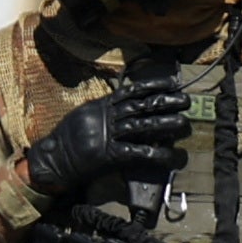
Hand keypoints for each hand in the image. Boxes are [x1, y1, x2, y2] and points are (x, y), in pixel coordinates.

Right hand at [26, 77, 191, 206]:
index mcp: (103, 105)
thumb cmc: (69, 137)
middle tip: (186, 101)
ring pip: (142, 126)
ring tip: (184, 123)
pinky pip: (137, 153)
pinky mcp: (110, 155)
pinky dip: (155, 154)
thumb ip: (106, 107)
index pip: (133, 91)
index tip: (173, 83)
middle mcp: (108, 117)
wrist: (55, 159)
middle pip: (142, 106)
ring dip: (164, 124)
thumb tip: (127, 101)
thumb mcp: (87, 114)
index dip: (154, 86)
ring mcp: (109, 135)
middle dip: (165, 102)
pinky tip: (170, 155)